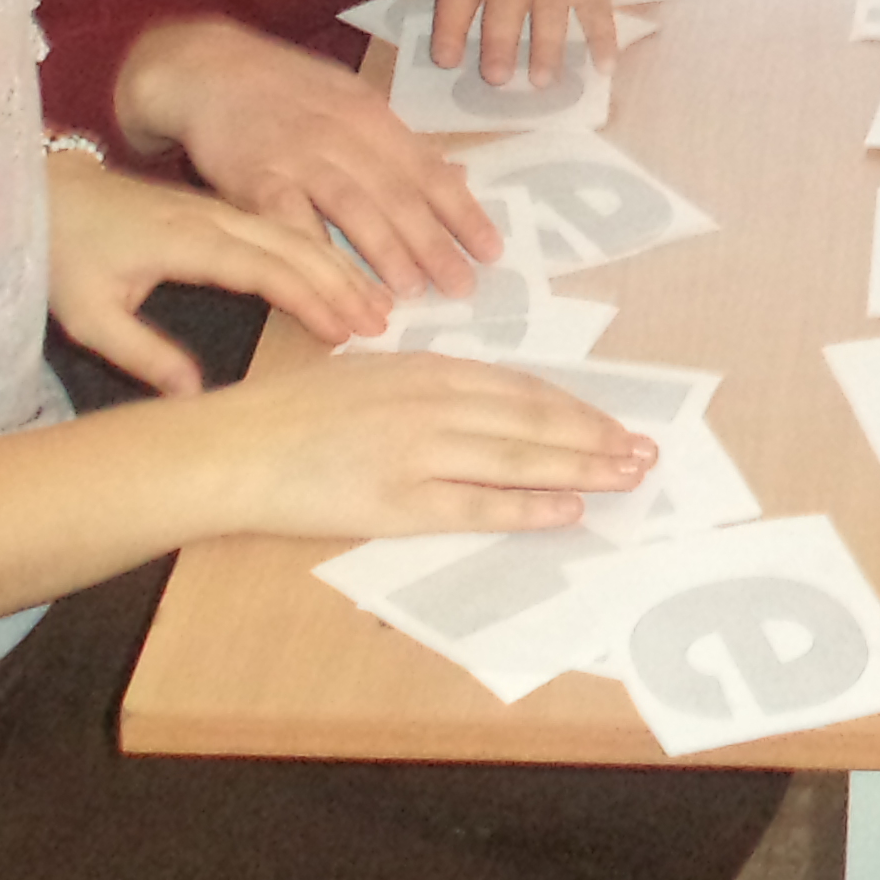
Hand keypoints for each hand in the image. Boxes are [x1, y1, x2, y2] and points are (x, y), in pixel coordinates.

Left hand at [44, 142, 390, 371]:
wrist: (47, 191)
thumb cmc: (65, 254)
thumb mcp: (89, 315)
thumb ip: (142, 354)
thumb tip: (194, 398)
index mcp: (186, 239)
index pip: (262, 268)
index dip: (306, 297)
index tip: (343, 328)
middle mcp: (213, 219)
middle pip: (292, 245)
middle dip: (341, 281)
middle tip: (383, 319)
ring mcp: (218, 210)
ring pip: (292, 233)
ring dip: (338, 264)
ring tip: (377, 298)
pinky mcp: (217, 209)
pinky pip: (280, 225)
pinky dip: (318, 248)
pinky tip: (342, 268)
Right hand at [112, 19, 504, 303]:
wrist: (205, 67)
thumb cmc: (287, 89)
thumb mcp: (350, 100)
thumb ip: (399, 144)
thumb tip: (458, 176)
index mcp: (370, 115)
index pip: (427, 169)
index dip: (461, 211)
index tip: (492, 250)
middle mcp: (341, 134)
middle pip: (396, 193)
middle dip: (434, 243)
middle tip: (462, 287)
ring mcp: (297, 156)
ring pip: (350, 207)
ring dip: (384, 252)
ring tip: (412, 294)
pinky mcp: (253, 178)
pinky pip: (288, 222)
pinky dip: (313, 255)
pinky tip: (332, 289)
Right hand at [179, 350, 657, 543]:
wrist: (234, 448)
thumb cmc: (291, 410)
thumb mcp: (367, 372)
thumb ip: (423, 385)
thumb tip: (478, 401)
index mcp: (425, 369)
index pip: (519, 389)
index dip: (572, 409)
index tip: (613, 422)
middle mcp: (432, 405)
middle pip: (533, 421)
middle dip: (595, 438)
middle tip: (645, 452)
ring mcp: (418, 455)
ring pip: (518, 461)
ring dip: (580, 469)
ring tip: (626, 477)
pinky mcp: (399, 504)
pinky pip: (477, 505)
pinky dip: (527, 507)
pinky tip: (567, 510)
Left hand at [375, 0, 613, 84]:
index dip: (451, 26)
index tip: (446, 59)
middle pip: (507, 7)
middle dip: (501, 45)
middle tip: (496, 79)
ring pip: (552, 12)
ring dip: (548, 49)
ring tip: (541, 82)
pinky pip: (600, 6)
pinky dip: (605, 37)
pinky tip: (604, 67)